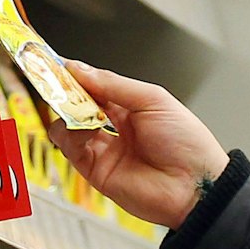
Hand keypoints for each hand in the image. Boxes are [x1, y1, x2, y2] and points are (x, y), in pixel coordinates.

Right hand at [47, 62, 230, 229]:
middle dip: (64, 91)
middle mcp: (115, 128)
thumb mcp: (152, 100)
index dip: (77, 75)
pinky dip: (70, 134)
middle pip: (78, 105)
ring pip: (69, 126)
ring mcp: (105, 151)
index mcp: (131, 108)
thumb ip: (114, 85)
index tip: (58, 62)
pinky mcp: (97, 172)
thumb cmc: (187, 143)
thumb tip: (80, 70)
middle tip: (54, 79)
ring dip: (66, 112)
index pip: (95, 86)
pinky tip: (81, 128)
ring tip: (73, 106)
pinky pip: (72, 149)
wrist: (196, 186)